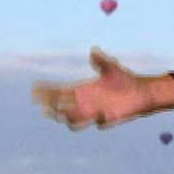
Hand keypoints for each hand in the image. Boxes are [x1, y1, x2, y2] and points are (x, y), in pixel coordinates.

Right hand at [31, 47, 152, 131]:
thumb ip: (101, 60)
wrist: (140, 92)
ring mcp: (94, 113)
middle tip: (44, 107)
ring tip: (63, 115)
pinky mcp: (107, 119)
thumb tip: (93, 51)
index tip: (33, 92)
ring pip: (74, 120)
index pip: (58, 92)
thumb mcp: (111, 67)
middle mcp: (84, 103)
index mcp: (80, 90)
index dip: (45, 93)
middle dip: (51, 108)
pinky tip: (102, 114)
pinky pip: (99, 123)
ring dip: (69, 118)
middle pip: (60, 108)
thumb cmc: (123, 78)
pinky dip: (99, 119)